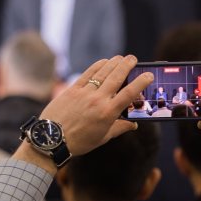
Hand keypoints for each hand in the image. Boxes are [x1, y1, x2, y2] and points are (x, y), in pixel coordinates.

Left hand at [14, 55, 152, 170]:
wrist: (52, 140)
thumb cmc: (79, 142)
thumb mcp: (102, 138)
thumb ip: (119, 128)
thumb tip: (134, 125)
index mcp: (108, 113)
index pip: (129, 94)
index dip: (141, 82)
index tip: (148, 75)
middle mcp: (98, 100)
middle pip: (117, 77)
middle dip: (127, 65)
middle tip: (133, 59)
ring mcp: (84, 93)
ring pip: (103, 72)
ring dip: (114, 63)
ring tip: (121, 58)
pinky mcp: (72, 90)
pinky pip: (88, 74)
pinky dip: (97, 66)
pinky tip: (104, 62)